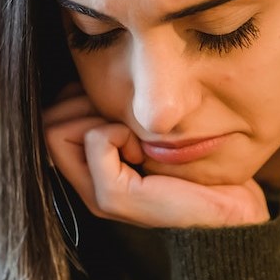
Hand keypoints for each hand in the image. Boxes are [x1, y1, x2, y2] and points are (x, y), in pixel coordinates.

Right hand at [43, 89, 269, 228]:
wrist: (232, 208)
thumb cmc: (198, 166)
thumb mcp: (148, 130)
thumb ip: (117, 112)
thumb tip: (89, 71)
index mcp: (93, 169)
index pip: (51, 116)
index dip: (77, 100)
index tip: (119, 113)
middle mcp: (87, 184)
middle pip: (47, 122)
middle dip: (80, 105)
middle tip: (122, 121)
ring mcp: (96, 194)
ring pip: (55, 129)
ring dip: (94, 117)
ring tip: (131, 136)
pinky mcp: (112, 198)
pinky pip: (95, 138)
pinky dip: (117, 132)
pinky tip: (142, 150)